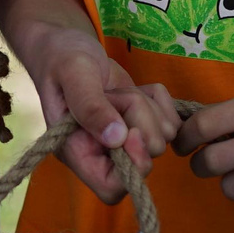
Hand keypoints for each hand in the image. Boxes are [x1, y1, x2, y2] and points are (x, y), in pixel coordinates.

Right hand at [24, 26, 178, 203]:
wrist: (67, 43)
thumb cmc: (61, 58)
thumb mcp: (72, 75)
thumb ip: (90, 106)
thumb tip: (117, 139)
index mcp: (77, 152)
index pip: (111, 189)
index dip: (130, 165)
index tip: (130, 132)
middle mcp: (102, 153)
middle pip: (145, 160)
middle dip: (140, 122)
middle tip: (114, 97)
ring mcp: (127, 140)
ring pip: (162, 137)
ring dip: (146, 106)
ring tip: (116, 91)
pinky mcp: (144, 123)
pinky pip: (172, 120)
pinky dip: (159, 99)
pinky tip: (135, 88)